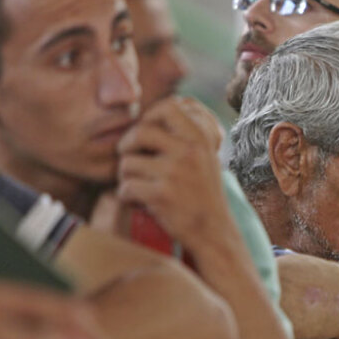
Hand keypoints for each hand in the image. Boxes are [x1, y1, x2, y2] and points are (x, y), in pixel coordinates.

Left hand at [117, 97, 233, 251]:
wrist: (214, 231)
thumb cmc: (203, 192)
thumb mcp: (205, 157)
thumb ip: (186, 134)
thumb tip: (155, 112)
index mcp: (201, 139)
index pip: (169, 107)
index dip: (149, 116)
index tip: (145, 131)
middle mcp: (189, 152)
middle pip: (140, 131)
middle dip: (127, 145)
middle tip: (130, 157)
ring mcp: (174, 173)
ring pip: (127, 162)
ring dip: (125, 175)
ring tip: (137, 184)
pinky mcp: (161, 196)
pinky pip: (125, 187)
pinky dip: (126, 196)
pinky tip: (138, 201)